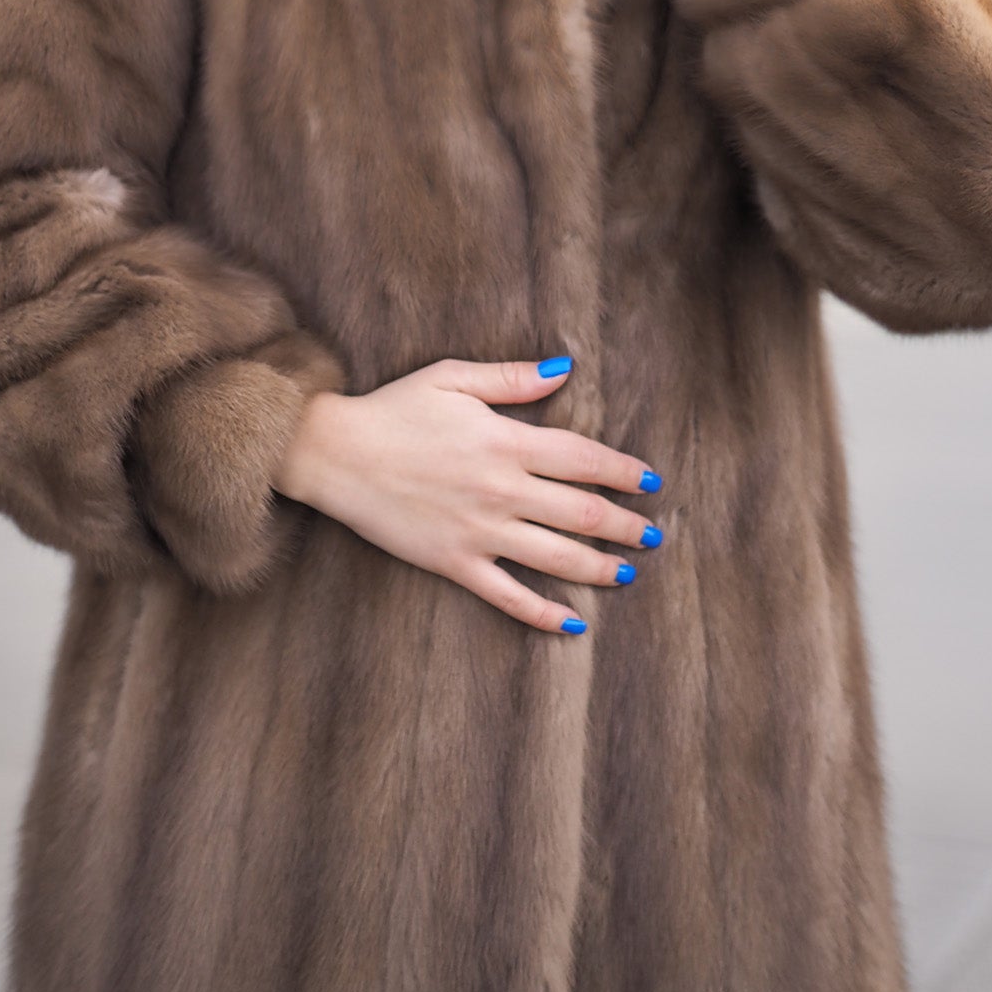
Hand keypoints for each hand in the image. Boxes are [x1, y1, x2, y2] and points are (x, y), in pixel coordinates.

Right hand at [273, 358, 662, 633]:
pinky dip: (544, 612)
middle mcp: (501, 490)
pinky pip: (508, 595)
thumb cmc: (395, 408)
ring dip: (600, 567)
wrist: (336, 453)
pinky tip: (574, 622)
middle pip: (583, 512)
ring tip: (629, 572)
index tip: (651, 482)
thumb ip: (512, 378)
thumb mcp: (453, 378)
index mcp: (505, 442)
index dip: (623, 471)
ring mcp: (479, 531)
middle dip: (626, 525)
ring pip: (557, 557)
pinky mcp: (455, 562)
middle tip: (655, 534)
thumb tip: (564, 369)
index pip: (583, 459)